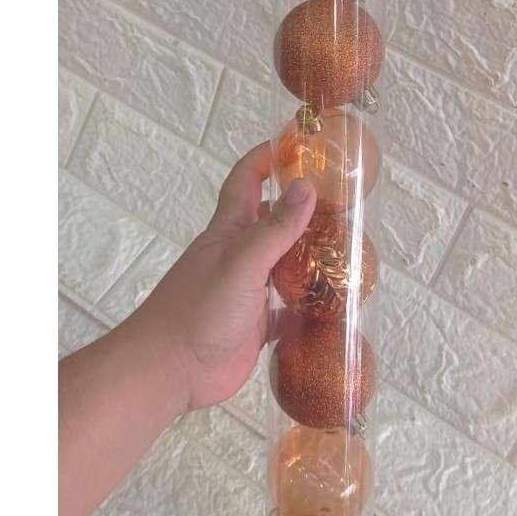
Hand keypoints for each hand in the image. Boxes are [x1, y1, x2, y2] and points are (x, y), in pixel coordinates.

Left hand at [132, 142, 316, 410]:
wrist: (169, 371)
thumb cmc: (197, 311)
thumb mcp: (241, 263)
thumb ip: (274, 229)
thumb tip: (306, 186)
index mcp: (229, 231)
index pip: (246, 180)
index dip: (267, 158)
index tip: (297, 144)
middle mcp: (238, 256)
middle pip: (271, 222)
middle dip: (301, 208)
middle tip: (341, 203)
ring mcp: (246, 291)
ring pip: (282, 266)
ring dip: (308, 259)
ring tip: (347, 253)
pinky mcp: (253, 326)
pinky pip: (285, 312)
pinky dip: (305, 308)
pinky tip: (329, 308)